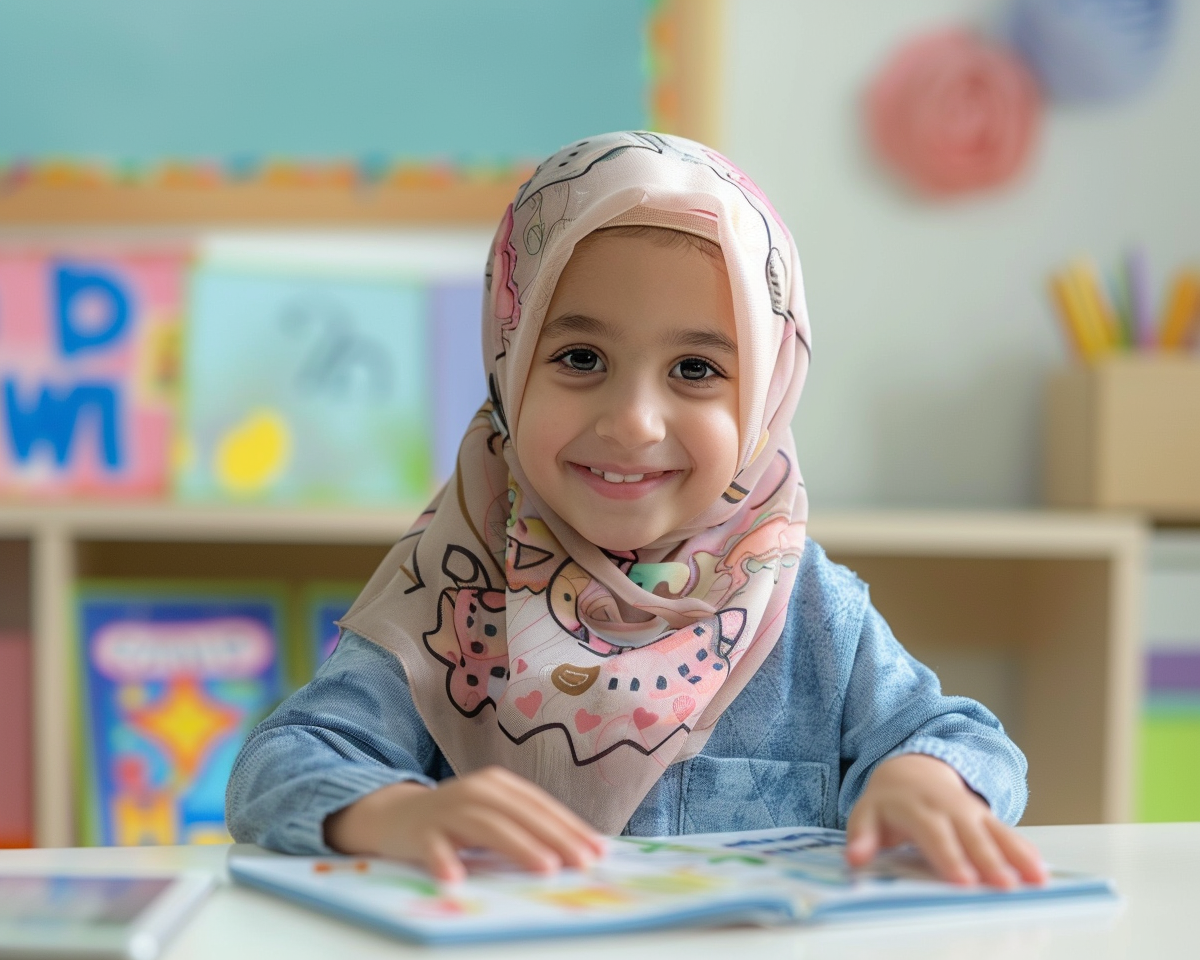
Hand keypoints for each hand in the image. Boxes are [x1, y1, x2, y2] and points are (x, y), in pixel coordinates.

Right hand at [324, 766, 606, 881]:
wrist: (393, 814)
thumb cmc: (455, 820)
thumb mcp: (492, 815)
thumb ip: (525, 826)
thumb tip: (576, 851)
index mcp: (498, 784)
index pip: (541, 805)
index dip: (571, 827)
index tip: (599, 851)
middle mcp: (476, 790)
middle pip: (522, 814)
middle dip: (556, 838)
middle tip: (582, 863)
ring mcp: (448, 809)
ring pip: (488, 826)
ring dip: (519, 847)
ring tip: (545, 869)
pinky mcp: (421, 830)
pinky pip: (434, 846)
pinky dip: (445, 860)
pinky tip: (456, 880)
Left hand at [845, 754, 1046, 887]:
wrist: (910, 770)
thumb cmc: (887, 802)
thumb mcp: (865, 814)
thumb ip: (862, 837)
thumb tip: (855, 858)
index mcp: (917, 808)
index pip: (935, 834)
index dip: (950, 857)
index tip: (964, 881)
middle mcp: (949, 808)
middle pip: (971, 836)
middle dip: (989, 862)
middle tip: (1005, 887)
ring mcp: (971, 810)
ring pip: (996, 833)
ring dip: (1016, 856)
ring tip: (1036, 880)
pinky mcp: (986, 816)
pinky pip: (1008, 832)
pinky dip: (1025, 850)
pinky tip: (1040, 871)